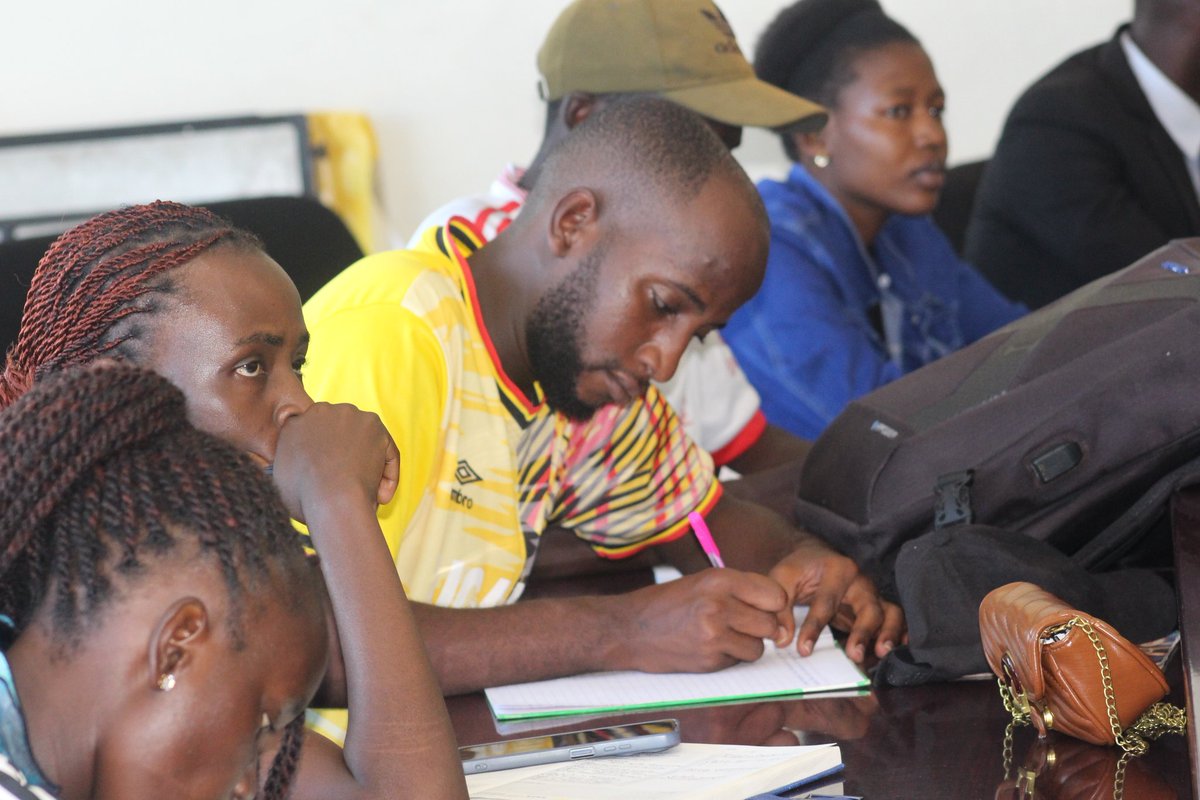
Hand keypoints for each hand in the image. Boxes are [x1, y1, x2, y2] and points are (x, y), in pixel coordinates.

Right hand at [271, 402, 399, 523]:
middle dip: (348, 458)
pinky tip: (381, 496)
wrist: (332, 499)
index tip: (331, 479)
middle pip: (339, 434)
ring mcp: (349, 415)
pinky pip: (386, 450)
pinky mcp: (374, 424)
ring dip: (370, 467)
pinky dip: (388, 474)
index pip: (313, 437)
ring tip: (369, 495)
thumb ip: (291, 466)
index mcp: (294, 425)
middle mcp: (320, 412)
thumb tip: (302, 469)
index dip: (325, 458)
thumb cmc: (306, 499)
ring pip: (364, 442)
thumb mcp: (283, 480)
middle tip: (352, 486)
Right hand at [613, 569, 789, 672]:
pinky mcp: (709, 660)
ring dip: (748, 646)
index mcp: (719, 579)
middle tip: (744, 625)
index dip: (774, 604)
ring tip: (724, 636)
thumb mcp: (702, 582)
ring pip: (758, 647)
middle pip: (770, 623)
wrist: (628, 629)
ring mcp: (714, 635)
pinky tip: (708, 648)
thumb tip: (779, 606)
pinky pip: (738, 662)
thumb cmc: (667, 603)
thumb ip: (739, 589)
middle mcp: (719, 605)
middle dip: (763, 628)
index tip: (766, 608)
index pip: (775, 594)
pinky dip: (729, 658)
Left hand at [768, 541, 904, 662]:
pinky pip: (895, 622)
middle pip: (870, 606)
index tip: (803, 650)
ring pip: (891, 613)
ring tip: (881, 654)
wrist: (818, 558)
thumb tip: (783, 639)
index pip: (827, 601)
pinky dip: (898, 636)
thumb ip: (781, 608)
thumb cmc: (801, 569)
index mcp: (837, 570)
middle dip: (864, 631)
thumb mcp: (783, 578)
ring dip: (889, 634)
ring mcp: (873, 595)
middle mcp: (861, 582)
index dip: (814, 627)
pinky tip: (897, 651)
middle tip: (854, 654)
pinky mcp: (878, 609)